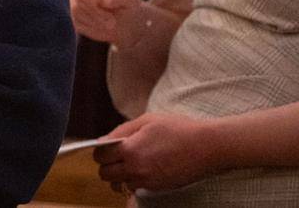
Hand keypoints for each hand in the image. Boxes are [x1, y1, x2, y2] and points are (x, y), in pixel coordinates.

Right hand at [66, 0, 141, 45]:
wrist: (122, 19)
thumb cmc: (127, 3)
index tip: (105, 10)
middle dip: (94, 11)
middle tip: (111, 22)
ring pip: (71, 7)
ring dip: (90, 19)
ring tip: (107, 23)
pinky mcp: (66, 3)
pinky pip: (69, 17)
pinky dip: (84, 24)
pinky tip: (96, 24)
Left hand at [94, 113, 215, 192]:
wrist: (208, 146)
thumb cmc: (178, 129)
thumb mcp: (146, 121)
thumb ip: (121, 131)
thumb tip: (103, 141)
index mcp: (130, 150)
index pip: (100, 156)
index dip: (100, 150)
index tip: (106, 147)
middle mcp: (136, 169)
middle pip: (105, 174)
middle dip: (107, 164)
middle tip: (116, 155)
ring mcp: (147, 181)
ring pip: (120, 183)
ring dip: (119, 174)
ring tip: (130, 162)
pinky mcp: (158, 188)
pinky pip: (135, 187)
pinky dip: (134, 180)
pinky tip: (143, 168)